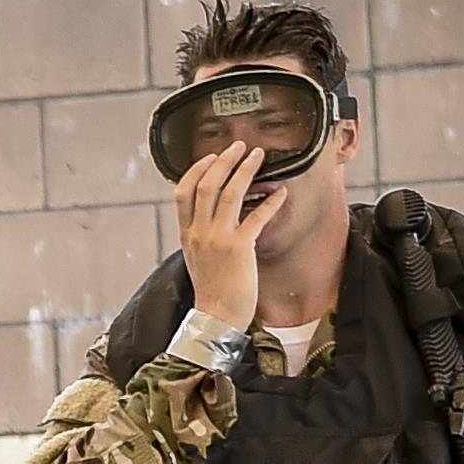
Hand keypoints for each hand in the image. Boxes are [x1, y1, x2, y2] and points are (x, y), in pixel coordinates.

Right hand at [174, 144, 283, 326]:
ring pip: (229, 194)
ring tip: (257, 156)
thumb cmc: (212, 290)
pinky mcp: (239, 248)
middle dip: (224, 161)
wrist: (216, 317)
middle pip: (206, 185)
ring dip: (245, 170)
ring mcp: (218, 240)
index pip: (183, 192)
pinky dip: (270, 201)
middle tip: (239, 147)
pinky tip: (281, 192)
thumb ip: (202, 234)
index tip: (211, 157)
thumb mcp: (197, 258)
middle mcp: (199, 233)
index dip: (196, 169)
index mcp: (187, 234)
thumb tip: (214, 214)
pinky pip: (256, 216)